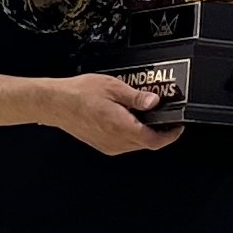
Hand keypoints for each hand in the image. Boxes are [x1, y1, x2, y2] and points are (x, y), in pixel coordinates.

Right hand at [44, 72, 181, 156]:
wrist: (56, 103)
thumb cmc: (79, 94)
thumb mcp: (113, 87)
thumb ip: (136, 97)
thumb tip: (154, 102)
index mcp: (122, 127)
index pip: (154, 141)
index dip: (170, 136)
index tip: (177, 126)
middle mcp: (116, 141)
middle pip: (146, 143)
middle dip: (158, 131)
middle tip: (162, 114)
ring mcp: (108, 146)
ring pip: (135, 144)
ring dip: (144, 132)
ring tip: (143, 113)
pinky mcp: (101, 145)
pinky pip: (123, 143)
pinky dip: (131, 134)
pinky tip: (126, 118)